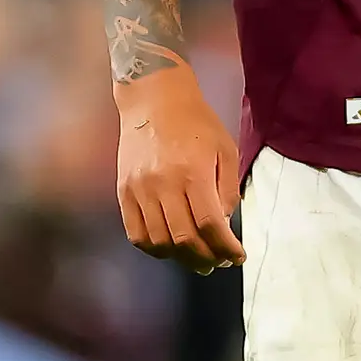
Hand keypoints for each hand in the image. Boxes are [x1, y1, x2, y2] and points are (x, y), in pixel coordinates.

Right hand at [115, 64, 245, 271]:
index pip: (210, 225)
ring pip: (159, 242)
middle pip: (184, 239)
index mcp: (193, 172)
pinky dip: (154, 248)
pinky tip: (169, 248)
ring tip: (196, 258)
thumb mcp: (225, 149)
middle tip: (217, 262)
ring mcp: (139, 189)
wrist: (153, 98)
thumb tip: (223, 224)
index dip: (226, 248)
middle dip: (206, 258)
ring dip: (180, 258)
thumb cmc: (195, 121)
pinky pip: (136, 233)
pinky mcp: (123, 191)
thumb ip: (227, 190)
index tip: (237, 256)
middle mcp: (163, 184)